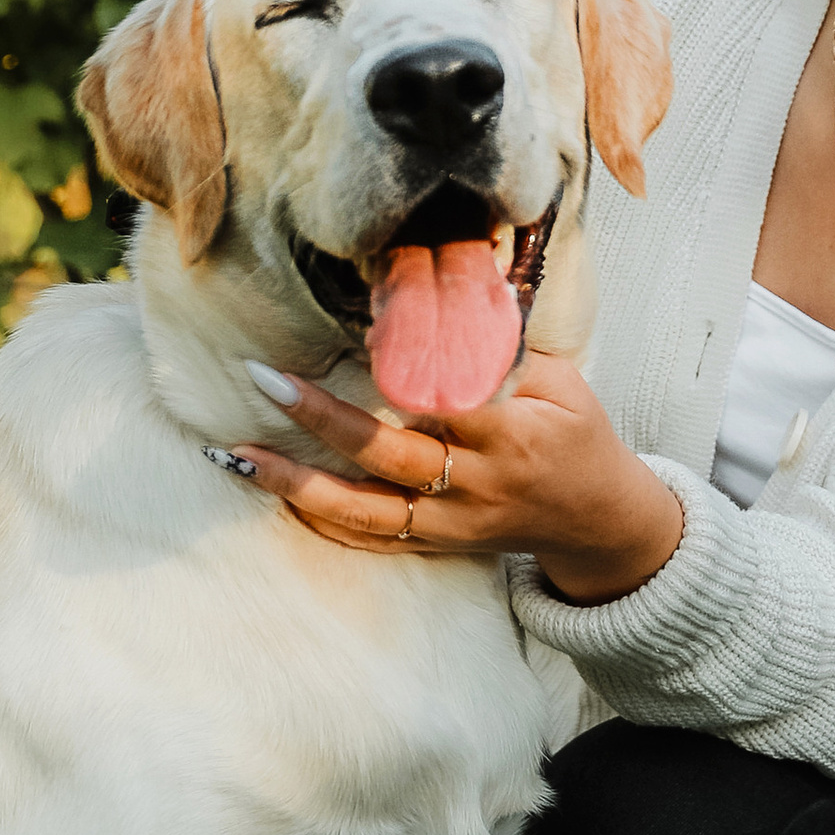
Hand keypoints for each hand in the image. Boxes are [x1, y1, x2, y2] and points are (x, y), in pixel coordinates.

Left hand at [220, 351, 683, 604]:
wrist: (599, 521)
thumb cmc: (577, 436)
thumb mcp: (562, 382)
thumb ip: (502, 347)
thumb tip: (443, 288)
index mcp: (512, 435)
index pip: (443, 398)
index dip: (396, 367)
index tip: (350, 330)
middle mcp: (476, 484)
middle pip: (387, 454)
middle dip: (320, 418)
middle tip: (262, 378)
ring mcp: (452, 523)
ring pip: (363, 510)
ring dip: (295, 484)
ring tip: (235, 455)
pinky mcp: (437, 546)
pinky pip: (369, 539)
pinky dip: (318, 518)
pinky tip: (271, 492)